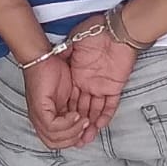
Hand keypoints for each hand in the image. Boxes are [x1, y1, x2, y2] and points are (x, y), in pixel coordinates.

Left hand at [24, 54, 84, 149]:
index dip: (72, 139)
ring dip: (72, 131)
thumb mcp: (68, 93)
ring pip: (53, 138)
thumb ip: (74, 106)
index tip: (85, 132)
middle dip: (74, 138)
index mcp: (47, 117)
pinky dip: (67, 124)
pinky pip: (53, 126)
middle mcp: (39, 119)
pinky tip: (75, 114)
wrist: (43, 58)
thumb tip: (86, 119)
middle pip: (54, 143)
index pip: (56, 140)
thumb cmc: (53, 72)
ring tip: (83, 120)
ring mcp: (37, 115)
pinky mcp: (39, 109)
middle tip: (86, 128)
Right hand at [66, 17, 138, 138]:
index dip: (65, 114)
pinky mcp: (114, 86)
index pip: (68, 100)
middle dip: (76, 124)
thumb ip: (62, 54)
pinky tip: (99, 124)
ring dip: (90, 124)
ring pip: (95, 110)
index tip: (60, 125)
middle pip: (81, 109)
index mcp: (74, 77)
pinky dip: (105, 115)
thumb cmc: (92, 32)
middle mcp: (86, 83)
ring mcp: (100, 85)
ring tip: (85, 136)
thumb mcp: (71, 43)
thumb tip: (51, 62)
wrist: (114, 28)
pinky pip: (110, 104)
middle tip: (73, 137)